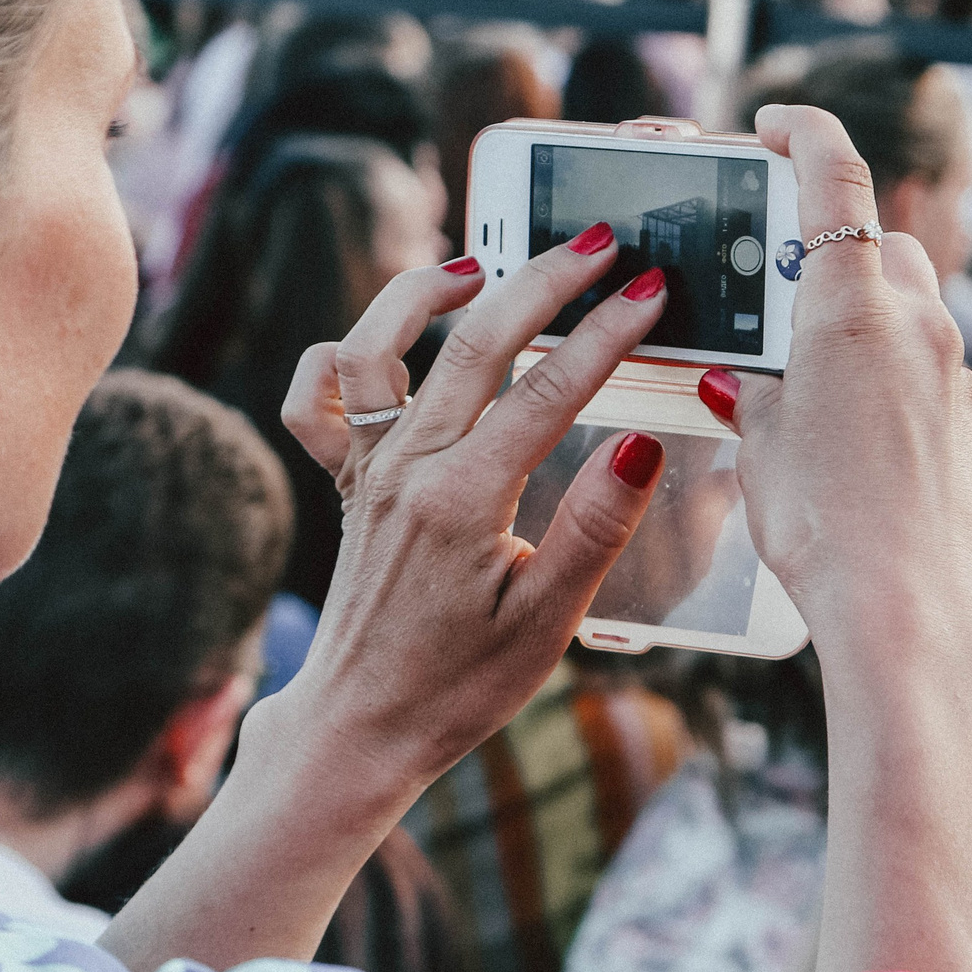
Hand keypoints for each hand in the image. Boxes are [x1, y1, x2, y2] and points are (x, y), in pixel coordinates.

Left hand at [274, 232, 669, 795]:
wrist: (360, 727)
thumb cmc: (459, 686)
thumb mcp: (548, 622)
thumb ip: (594, 528)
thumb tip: (640, 446)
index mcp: (462, 500)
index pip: (548, 391)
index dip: (607, 332)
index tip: (652, 291)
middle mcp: (405, 469)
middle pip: (475, 343)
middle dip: (544, 280)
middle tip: (600, 244)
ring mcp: (368, 469)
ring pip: (380, 348)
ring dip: (425, 291)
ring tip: (480, 261)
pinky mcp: (346, 481)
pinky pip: (319, 399)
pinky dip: (340, 355)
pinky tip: (386, 336)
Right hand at [695, 104, 971, 971]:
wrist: (913, 615)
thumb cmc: (825, 530)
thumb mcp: (758, 447)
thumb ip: (751, 390)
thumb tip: (742, 374)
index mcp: (851, 306)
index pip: (832, 174)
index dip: (802, 130)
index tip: (773, 124)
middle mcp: (916, 323)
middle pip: (877, 243)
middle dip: (825, 245)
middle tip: (769, 277)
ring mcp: (954, 374)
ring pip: (907, 306)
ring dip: (858, 313)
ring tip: (800, 367)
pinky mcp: (970, 424)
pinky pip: (926, 369)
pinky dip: (887, 371)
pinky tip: (847, 428)